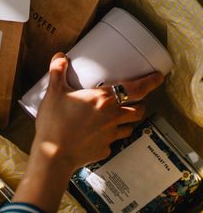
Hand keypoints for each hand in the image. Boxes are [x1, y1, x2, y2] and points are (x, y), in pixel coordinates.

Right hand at [13, 53, 163, 212]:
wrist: (53, 155)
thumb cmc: (55, 123)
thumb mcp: (54, 92)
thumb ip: (57, 72)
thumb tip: (60, 57)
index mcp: (103, 99)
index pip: (136, 89)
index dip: (150, 82)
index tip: (158, 78)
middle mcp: (112, 117)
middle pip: (139, 110)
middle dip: (141, 104)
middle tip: (136, 100)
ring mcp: (110, 135)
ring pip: (130, 126)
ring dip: (130, 120)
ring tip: (123, 117)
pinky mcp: (105, 149)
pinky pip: (114, 141)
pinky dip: (112, 137)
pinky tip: (102, 135)